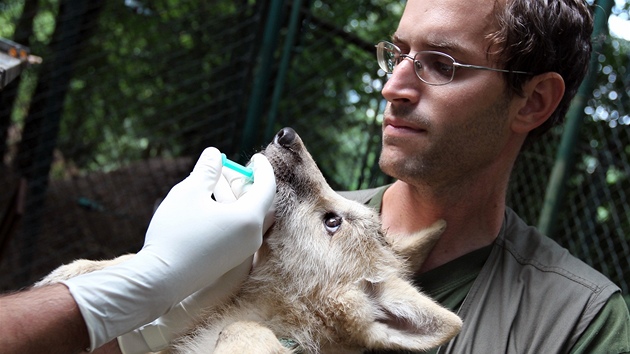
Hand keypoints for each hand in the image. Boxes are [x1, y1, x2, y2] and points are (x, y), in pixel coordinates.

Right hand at [61, 148, 275, 350]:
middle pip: (257, 202)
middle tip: (226, 168)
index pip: (267, 187)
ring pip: (246, 216)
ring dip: (233, 197)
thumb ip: (207, 171)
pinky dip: (229, 213)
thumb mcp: (190, 192)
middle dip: (242, 182)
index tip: (256, 157)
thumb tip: (215, 154)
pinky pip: (238, 230)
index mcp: (249, 219)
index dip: (262, 169)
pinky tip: (209, 206)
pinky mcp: (230, 260)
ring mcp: (243, 251)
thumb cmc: (176, 233)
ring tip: (212, 184)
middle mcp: (252, 237)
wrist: (160, 281)